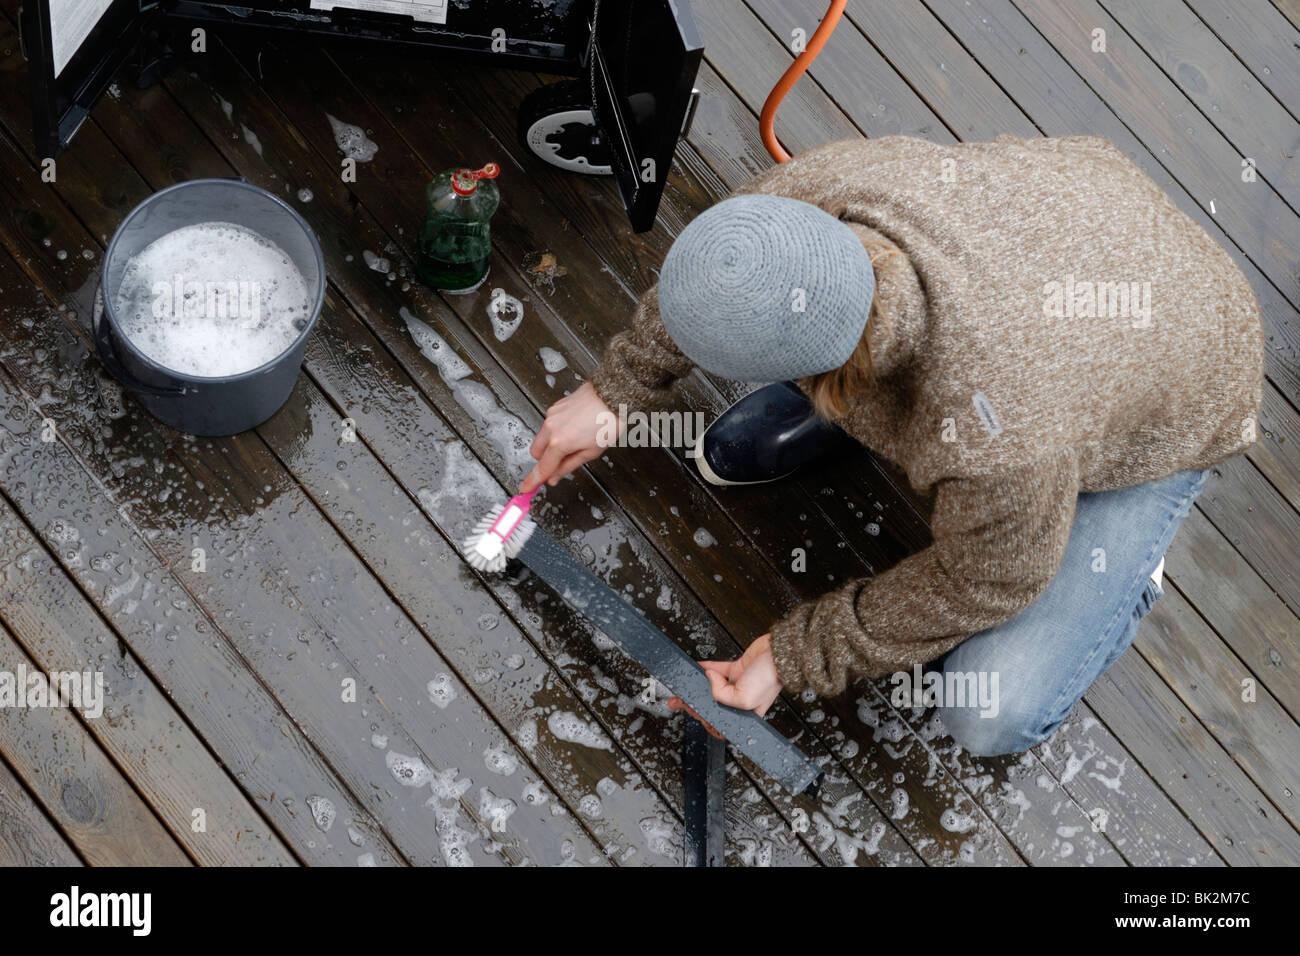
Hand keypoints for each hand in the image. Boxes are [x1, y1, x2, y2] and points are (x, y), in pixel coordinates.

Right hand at [520, 381, 613, 492]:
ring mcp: (551, 415)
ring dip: (551, 445)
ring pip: (541, 438)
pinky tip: (574, 428)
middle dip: (545, 460)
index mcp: (560, 443)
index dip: (533, 481)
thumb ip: (568, 466)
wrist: (612, 396)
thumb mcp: (591, 452)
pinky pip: (548, 425)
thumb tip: (554, 477)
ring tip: (574, 441)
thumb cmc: (607, 422)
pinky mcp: (554, 407)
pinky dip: (556, 431)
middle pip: (536, 453)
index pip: (542, 468)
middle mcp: (551, 428)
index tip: (525, 488)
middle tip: (561, 461)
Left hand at [668, 634, 782, 730]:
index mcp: (745, 714)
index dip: (706, 720)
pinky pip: (718, 669)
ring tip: (683, 687)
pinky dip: (706, 668)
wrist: (779, 653)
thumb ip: (720, 694)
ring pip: (712, 687)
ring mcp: (738, 683)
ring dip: (697, 686)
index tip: (695, 715)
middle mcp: (741, 700)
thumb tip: (709, 679)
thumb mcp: (743, 698)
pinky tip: (697, 668)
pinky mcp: (737, 668)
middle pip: (713, 705)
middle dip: (695, 704)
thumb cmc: (770, 678)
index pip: (722, 722)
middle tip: (680, 702)